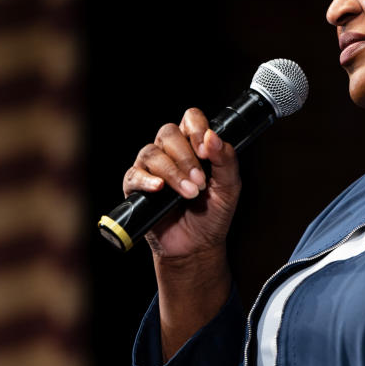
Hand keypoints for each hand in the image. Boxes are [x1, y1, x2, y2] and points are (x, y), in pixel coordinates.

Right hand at [121, 108, 240, 258]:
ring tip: (188, 194)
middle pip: (168, 133)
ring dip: (172, 173)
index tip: (206, 152)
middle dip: (186, 158)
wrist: (197, 247)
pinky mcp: (136, 188)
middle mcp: (170, 152)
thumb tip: (213, 136)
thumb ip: (226, 159)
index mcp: (193, 146)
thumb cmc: (212, 215)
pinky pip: (134, 175)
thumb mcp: (229, 187)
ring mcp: (150, 169)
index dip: (196, 129)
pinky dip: (147, 180)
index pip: (190, 119)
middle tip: (200, 183)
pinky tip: (160, 188)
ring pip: (152, 153)